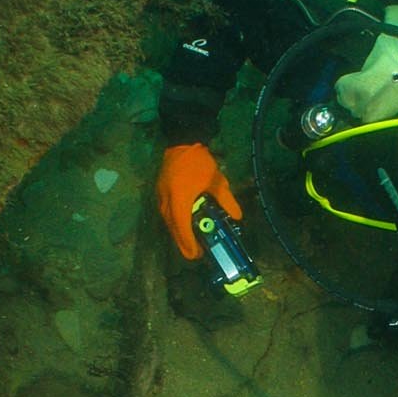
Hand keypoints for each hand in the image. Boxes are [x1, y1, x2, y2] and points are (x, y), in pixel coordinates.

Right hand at [156, 143, 241, 259]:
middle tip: (195, 255)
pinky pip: (166, 214)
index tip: (196, 254)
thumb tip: (237, 217)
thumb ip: (226, 200)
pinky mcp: (160, 192)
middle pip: (173, 228)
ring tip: (190, 244)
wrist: (182, 142)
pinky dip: (174, 224)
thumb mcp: (217, 181)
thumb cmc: (199, 162)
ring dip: (178, 234)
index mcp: (180, 198)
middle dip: (183, 243)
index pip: (182, 226)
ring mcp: (161, 196)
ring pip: (168, 222)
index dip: (188, 242)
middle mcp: (167, 200)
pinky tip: (184, 227)